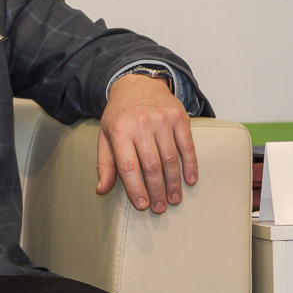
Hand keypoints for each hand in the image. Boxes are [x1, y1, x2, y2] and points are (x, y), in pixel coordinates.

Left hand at [96, 74, 196, 213]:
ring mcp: (161, 119)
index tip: (142, 205)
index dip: (136, 189)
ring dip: (174, 183)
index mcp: (119, 131)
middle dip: (157, 190)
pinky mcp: (179, 117)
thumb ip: (105, 163)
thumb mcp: (105, 136)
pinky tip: (190, 181)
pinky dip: (190, 165)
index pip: (128, 166)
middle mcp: (140, 124)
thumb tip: (101, 189)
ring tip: (174, 199)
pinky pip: (187, 146)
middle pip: (152, 166)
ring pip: (170, 159)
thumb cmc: (120, 115)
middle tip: (161, 208)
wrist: (137, 84)